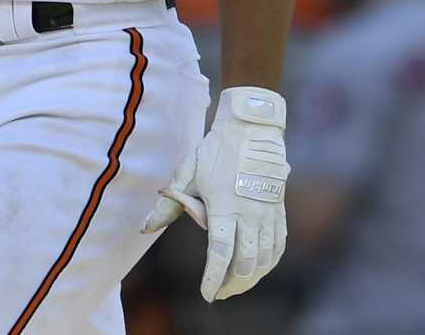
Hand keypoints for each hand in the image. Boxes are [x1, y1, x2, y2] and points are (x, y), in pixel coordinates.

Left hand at [141, 86, 289, 301]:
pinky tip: (260, 268)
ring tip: (236, 286)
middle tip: (219, 294)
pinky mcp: (279, 210)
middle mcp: (250, 215)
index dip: (213, 277)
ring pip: (265, 258)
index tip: (206, 294)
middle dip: (232, 284)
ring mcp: (268, 214)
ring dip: (251, 278)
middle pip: (245, 263)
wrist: (251, 129)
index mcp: (224, 208)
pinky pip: (278, 245)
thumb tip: (145, 228)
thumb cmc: (215, 151)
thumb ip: (169, 206)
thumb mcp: (187, 174)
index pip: (221, 253)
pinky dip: (270, 262)